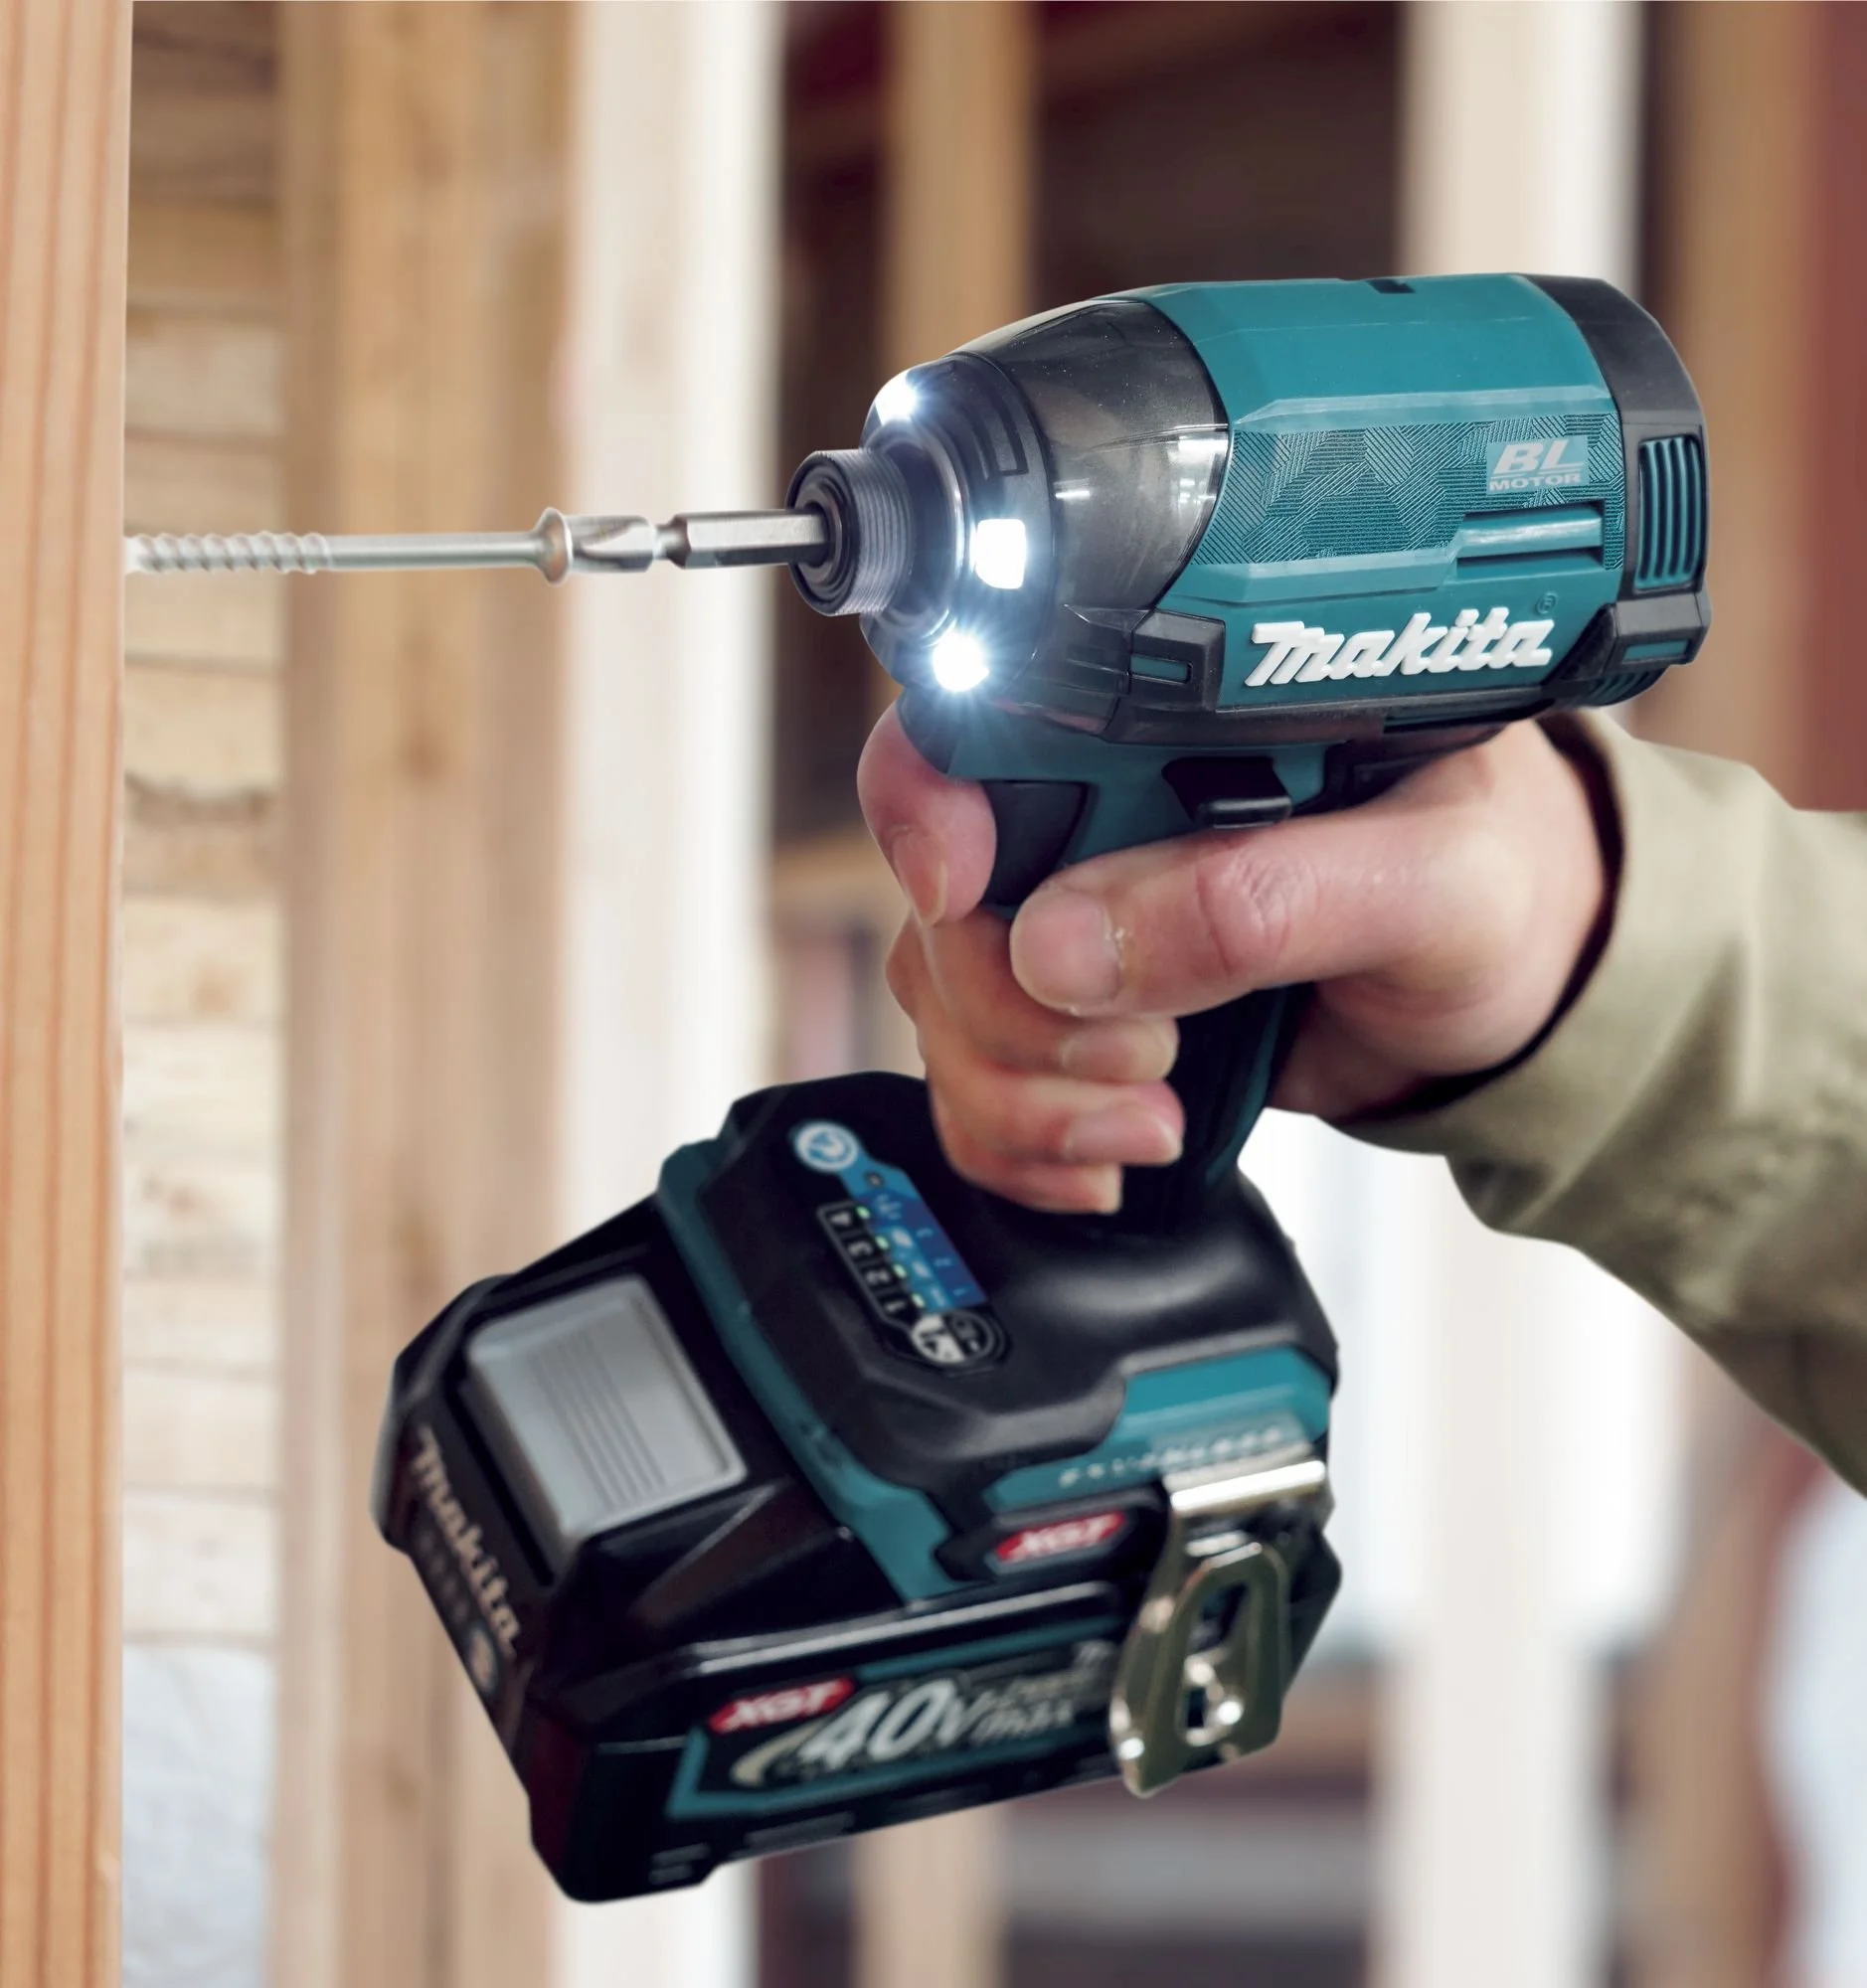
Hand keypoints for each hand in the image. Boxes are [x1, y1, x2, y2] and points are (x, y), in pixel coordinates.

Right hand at [858, 708, 1610, 1214]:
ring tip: (1156, 1113)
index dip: (926, 805)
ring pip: (945, 1006)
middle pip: (940, 901)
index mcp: (1169, 725)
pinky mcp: (1083, 1018)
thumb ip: (1262, 898)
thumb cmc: (1503, 891)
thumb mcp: (1427, 881)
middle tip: (1147, 1052)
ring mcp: (1082, 919)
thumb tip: (1068, 945)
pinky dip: (1019, 1142)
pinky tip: (1111, 1154)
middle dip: (1010, 1008)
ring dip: (1026, 1091)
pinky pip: (975, 1086)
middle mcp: (1101, 809)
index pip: (972, 722)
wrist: (1526, 996)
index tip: (962, 892)